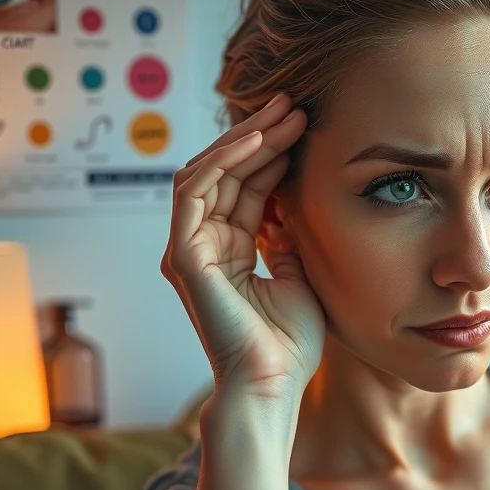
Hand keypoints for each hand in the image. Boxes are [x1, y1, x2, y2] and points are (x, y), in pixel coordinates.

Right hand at [161, 94, 324, 406]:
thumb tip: (293, 206)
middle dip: (261, 135)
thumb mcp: (299, 274)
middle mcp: (203, 245)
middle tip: (295, 105)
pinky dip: (224, 161)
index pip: (246, 186)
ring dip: (245, 140)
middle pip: (226, 173)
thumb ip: (288, 238)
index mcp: (228, 250)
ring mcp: (189, 249)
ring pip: (208, 172)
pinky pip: (195, 191)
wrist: (274, 384)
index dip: (273, 153)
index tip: (306, 125)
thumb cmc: (289, 343)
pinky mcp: (182, 256)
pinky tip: (257, 141)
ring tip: (283, 115)